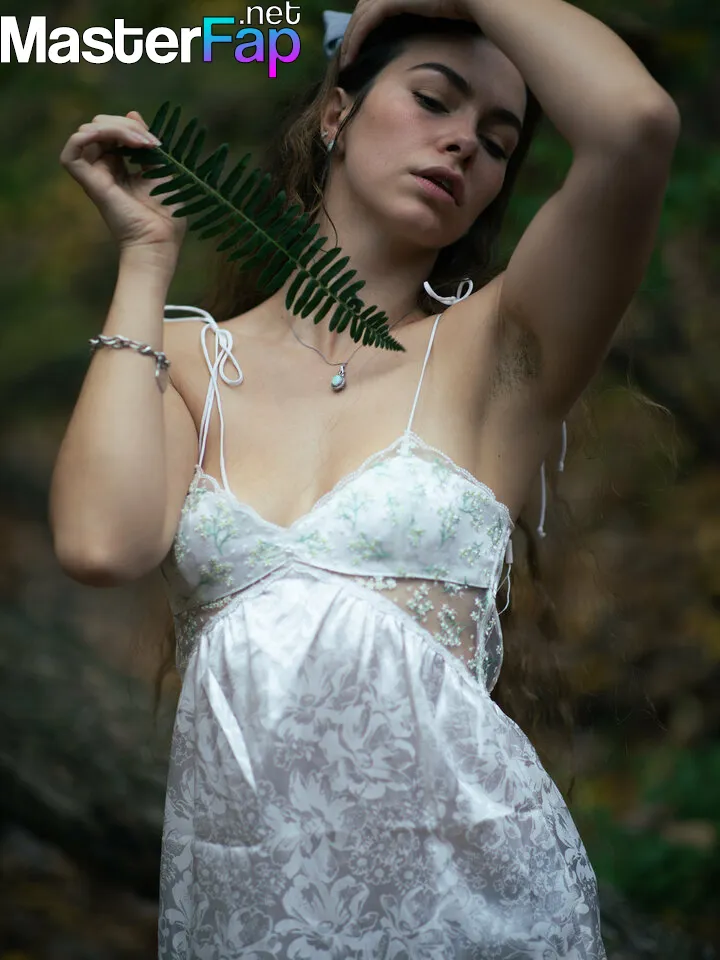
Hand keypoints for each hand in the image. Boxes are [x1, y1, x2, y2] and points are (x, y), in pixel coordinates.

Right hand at [59, 110, 186, 256]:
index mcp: (120, 167)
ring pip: (89, 131)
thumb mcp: (163, 170)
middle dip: (125, 125)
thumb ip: (147, 144)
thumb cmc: (166, 215)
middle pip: (100, 126)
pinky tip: (114, 138)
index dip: (133, 127)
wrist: (159, 241)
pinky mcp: (88, 182)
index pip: (114, 131)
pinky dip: (89, 135)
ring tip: (141, 142)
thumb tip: (133, 112)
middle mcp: (103, 169)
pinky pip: (73, 148)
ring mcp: (94, 175)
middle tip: (151, 141)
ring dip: (115, 127)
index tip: (158, 142)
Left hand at [340, 0, 474, 67]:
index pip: (376, 5)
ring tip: (346, 62)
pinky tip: (350, 58)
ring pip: (361, 16)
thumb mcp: (444, 15)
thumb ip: (430, 21)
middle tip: (348, 55)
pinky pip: (365, 22)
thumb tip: (431, 42)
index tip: (361, 48)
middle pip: (364, 8)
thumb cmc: (471, 11)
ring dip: (350, 39)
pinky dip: (355, 40)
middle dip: (353, 32)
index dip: (365, 25)